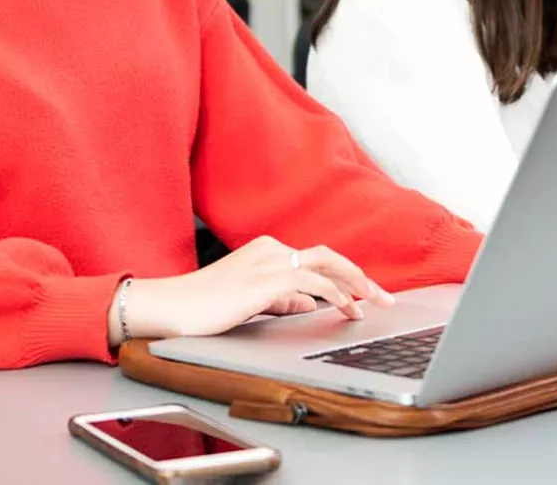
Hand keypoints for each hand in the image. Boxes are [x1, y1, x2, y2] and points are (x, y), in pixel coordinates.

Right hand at [112, 236, 394, 344]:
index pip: (317, 260)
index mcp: (266, 250)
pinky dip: (335, 295)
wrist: (172, 307)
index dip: (346, 276)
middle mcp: (271, 249)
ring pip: (327, 266)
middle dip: (361, 277)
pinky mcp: (266, 279)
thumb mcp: (251, 300)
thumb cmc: (204, 306)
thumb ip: (281, 299)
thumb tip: (310, 305)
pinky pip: (312, 283)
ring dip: (356, 286)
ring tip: (373, 305)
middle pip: (329, 257)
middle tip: (385, 298)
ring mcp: (269, 261)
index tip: (365, 295)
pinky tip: (346, 308)